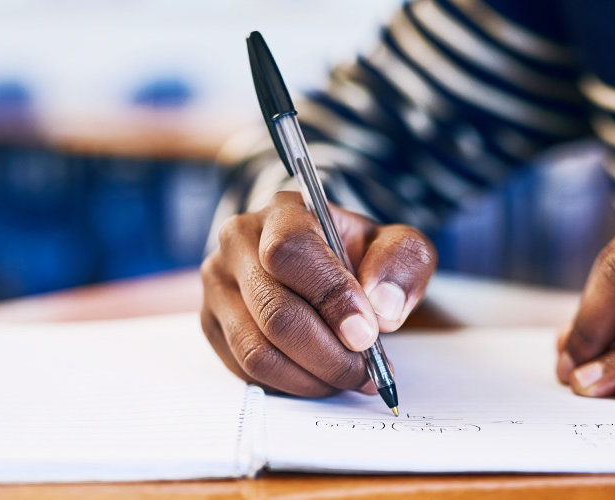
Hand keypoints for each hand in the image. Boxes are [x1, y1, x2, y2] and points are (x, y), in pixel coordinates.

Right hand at [200, 191, 435, 396]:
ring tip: (347, 376)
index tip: (368, 334)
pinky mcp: (211, 324)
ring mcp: (217, 285)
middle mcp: (237, 243)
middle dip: (330, 354)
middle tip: (368, 371)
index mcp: (283, 213)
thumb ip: (402, 263)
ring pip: (257, 351)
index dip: (331, 298)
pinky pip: (246, 371)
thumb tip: (381, 307)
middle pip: (275, 313)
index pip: (291, 252)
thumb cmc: (358, 257)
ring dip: (311, 377)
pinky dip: (290, 385)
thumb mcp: (396, 247)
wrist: (324, 267)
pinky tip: (319, 376)